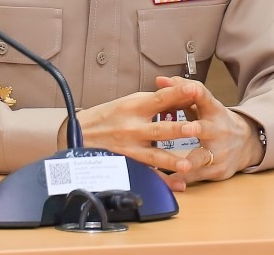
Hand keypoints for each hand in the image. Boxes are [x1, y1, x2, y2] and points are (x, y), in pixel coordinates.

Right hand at [57, 82, 205, 186]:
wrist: (79, 134)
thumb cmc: (108, 116)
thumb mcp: (129, 102)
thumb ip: (155, 101)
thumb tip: (184, 94)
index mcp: (133, 107)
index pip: (159, 99)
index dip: (176, 94)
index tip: (192, 89)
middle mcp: (132, 128)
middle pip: (157, 129)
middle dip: (176, 130)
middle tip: (195, 128)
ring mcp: (130, 148)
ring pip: (153, 155)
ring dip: (171, 160)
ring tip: (187, 164)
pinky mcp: (128, 164)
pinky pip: (147, 174)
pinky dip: (163, 181)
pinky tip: (178, 185)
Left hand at [154, 76, 263, 188]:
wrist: (245, 143)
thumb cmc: (214, 119)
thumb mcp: (203, 103)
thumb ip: (181, 90)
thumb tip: (159, 80)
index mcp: (213, 110)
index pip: (205, 96)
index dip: (196, 91)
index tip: (189, 88)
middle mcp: (218, 130)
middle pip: (206, 128)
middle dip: (196, 129)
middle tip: (187, 128)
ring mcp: (219, 152)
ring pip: (203, 157)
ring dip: (190, 162)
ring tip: (177, 166)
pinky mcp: (217, 170)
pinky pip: (197, 176)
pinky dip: (183, 179)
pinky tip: (170, 182)